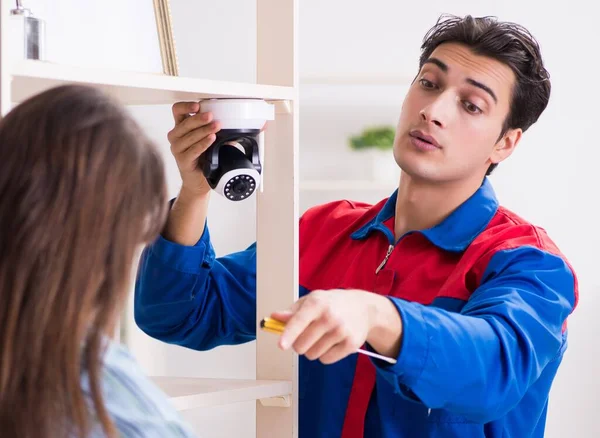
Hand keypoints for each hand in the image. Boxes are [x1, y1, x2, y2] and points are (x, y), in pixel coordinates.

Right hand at [167, 102, 220, 197]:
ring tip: (216, 127)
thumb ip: (220, 130)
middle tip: (211, 116)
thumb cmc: (204, 158)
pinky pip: (192, 150)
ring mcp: (177, 149)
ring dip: (204, 130)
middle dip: (199, 119)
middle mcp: (176, 136)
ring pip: (189, 136)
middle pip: (184, 122)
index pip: (177, 110)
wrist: (199, 180)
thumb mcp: (211, 140)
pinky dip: (203, 143)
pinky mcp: (182, 160)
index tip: (197, 105)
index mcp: (181, 127)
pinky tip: (211, 139)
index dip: (186, 106)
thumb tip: (242, 125)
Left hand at [272, 289, 387, 364]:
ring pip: (312, 354)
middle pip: (301, 345)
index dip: (288, 334)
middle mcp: (330, 317)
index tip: (281, 345)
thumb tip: (274, 317)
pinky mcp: (351, 344)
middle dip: (299, 344)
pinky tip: (332, 342)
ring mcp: (341, 331)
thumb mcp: (312, 301)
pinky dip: (325, 354)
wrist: (363, 308)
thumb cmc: (332, 304)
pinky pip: (326, 360)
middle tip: (307, 335)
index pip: (299, 321)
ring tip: (322, 336)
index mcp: (317, 303)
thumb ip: (292, 312)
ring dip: (312, 349)